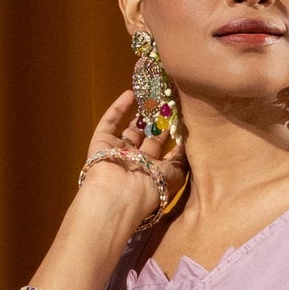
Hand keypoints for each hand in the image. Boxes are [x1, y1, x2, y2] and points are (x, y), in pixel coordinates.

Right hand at [77, 88, 186, 239]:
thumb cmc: (151, 188)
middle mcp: (135, 161)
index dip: (171, 132)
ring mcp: (118, 152)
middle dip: (158, 120)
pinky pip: (109, 122)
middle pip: (148, 136)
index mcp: (152, 171)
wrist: (119, 196)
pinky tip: (131, 94)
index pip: (163, 148)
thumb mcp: (176, 174)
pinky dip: (118, 108)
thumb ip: (182, 156)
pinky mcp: (101, 143)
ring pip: (130, 128)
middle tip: (168, 101)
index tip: (181, 115)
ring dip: (141, 113)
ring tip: (153, 95)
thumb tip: (187, 140)